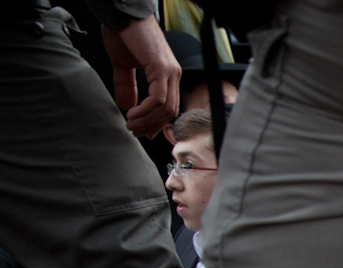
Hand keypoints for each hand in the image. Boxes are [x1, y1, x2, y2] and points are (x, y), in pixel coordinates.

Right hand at [102, 17, 180, 137]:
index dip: (157, 122)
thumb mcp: (124, 66)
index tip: (143, 132)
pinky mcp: (161, 67)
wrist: (122, 14)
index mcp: (168, 74)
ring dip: (147, 120)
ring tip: (131, 124)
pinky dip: (146, 109)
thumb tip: (126, 107)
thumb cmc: (123, 34)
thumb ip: (127, 86)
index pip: (169, 106)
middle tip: (134, 131)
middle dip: (151, 125)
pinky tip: (133, 112)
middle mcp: (173, 74)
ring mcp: (170, 71)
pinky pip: (158, 98)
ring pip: (165, 107)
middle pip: (169, 111)